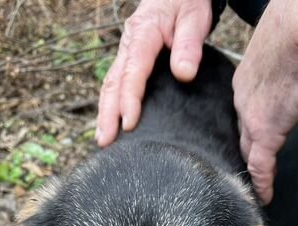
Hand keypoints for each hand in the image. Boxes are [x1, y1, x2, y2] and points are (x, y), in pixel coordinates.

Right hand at [96, 0, 211, 146]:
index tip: (129, 123)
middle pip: (114, 82)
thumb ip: (189, 45)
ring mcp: (125, 52)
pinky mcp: (128, 60)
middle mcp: (128, 44)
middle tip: (106, 141)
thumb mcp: (194, 18)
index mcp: (143, 33)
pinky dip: (109, 104)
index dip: (129, 99)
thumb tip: (184, 74)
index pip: (133, 71)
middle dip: (108, 114)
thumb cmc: (186, 4)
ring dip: (104, 113)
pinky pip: (115, 83)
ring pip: (110, 85)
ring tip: (103, 140)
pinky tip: (110, 124)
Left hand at [233, 0, 297, 204]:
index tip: (241, 141)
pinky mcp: (266, 133)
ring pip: (246, 152)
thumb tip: (288, 67)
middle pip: (237, 136)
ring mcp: (250, 120)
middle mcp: (240, 104)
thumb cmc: (292, 32)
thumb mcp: (274, 52)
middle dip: (237, 153)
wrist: (296, 35)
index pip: (239, 115)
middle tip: (236, 170)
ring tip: (247, 187)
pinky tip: (263, 197)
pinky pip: (261, 166)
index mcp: (242, 84)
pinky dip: (262, 183)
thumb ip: (274, 68)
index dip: (241, 130)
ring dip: (248, 170)